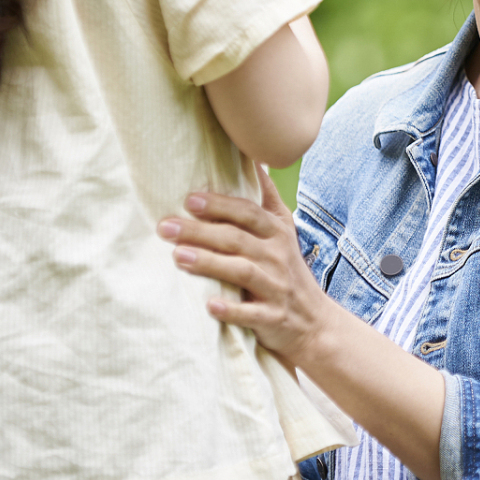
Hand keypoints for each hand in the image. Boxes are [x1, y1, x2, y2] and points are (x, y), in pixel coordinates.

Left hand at [162, 165, 335, 362]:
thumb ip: (266, 197)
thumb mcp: (283, 230)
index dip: (220, 205)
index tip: (189, 199)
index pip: (248, 213)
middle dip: (200, 231)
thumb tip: (253, 157)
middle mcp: (277, 256)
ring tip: (178, 256)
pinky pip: (252, 314)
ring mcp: (276, 287)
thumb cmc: (287, 268)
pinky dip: (232, 310)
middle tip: (165, 226)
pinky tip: (209, 305)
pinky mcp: (272, 317)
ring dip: (209, 264)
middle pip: (237, 239)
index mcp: (276, 232)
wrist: (314, 321)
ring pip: (242, 272)